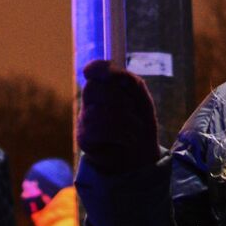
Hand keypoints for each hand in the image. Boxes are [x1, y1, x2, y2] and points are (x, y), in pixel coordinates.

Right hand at [76, 59, 159, 173]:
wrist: (142, 155)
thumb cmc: (139, 122)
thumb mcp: (140, 98)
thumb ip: (126, 80)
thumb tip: (97, 70)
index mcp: (104, 85)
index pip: (96, 69)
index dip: (102, 69)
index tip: (112, 76)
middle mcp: (90, 100)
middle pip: (98, 88)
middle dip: (123, 100)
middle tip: (134, 113)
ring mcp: (83, 118)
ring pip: (102, 110)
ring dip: (127, 121)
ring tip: (135, 130)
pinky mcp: (83, 138)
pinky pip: (101, 128)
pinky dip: (122, 134)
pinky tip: (127, 140)